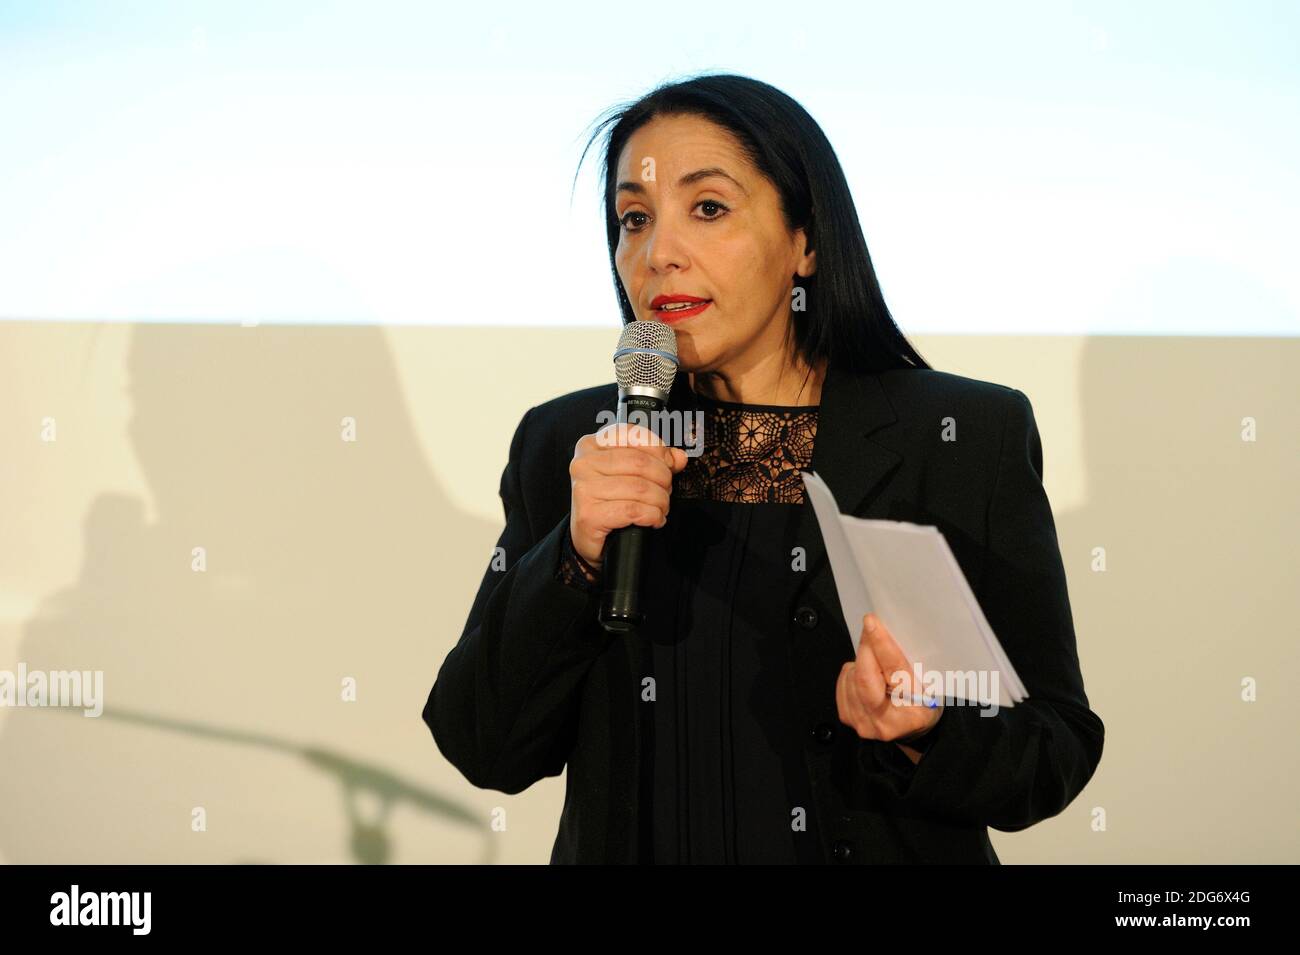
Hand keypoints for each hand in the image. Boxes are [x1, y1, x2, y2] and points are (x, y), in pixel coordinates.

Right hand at [569, 422, 687, 569]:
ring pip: (640, 488)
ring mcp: (584, 489)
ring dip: (660, 500)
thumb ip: (656, 460)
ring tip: (661, 507)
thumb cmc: (608, 502)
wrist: (588, 537)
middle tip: (666, 491)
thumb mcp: (630, 474)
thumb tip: (678, 457)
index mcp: (592, 445)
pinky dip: (652, 515)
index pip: (632, 434)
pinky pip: (633, 510)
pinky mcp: (589, 514)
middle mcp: (584, 464)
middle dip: (663, 478)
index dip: (658, 449)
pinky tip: (654, 519)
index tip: (669, 464)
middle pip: (640, 462)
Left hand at [836, 613, 943, 757]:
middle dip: (866, 647)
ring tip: (877, 666)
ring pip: (851, 676)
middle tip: (871, 627)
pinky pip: (843, 682)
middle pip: (863, 676)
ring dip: (861, 662)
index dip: (881, 644)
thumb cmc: (922, 703)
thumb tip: (884, 631)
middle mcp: (884, 722)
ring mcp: (862, 722)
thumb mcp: (929, 683)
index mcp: (912, 713)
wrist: (909, 729)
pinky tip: (866, 677)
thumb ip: (907, 662)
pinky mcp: (847, 717)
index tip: (872, 622)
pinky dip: (852, 672)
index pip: (894, 672)